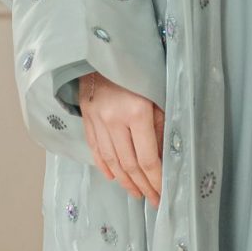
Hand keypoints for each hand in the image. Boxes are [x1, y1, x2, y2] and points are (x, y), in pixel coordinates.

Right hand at [79, 70, 163, 205]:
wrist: (104, 49)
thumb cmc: (140, 70)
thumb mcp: (159, 95)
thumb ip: (162, 127)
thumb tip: (165, 159)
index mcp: (137, 113)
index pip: (148, 158)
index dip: (156, 181)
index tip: (163, 195)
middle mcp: (114, 119)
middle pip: (129, 164)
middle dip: (143, 186)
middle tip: (152, 200)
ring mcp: (97, 120)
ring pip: (111, 160)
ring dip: (125, 181)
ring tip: (136, 193)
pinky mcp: (86, 117)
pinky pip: (96, 148)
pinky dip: (104, 166)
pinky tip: (113, 177)